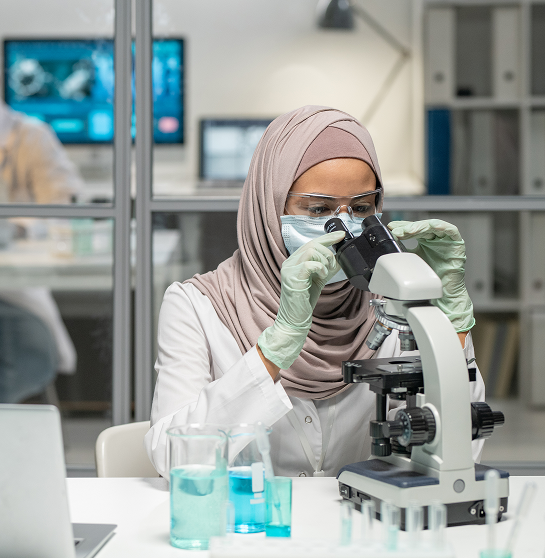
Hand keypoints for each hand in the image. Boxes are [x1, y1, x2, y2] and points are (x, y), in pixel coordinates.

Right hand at [258, 231, 343, 369]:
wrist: (294, 319)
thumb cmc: (304, 301)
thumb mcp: (318, 279)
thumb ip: (327, 267)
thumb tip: (340, 257)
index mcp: (294, 261)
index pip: (311, 243)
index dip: (328, 237)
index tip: (341, 235)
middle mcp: (289, 263)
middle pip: (312, 244)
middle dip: (327, 252)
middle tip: (332, 265)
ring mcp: (288, 270)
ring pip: (310, 251)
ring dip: (324, 260)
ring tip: (325, 273)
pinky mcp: (292, 278)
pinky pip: (309, 264)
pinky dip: (320, 268)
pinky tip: (322, 276)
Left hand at [387, 219, 474, 332]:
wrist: (442, 295)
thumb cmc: (429, 281)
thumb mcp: (410, 263)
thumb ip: (401, 254)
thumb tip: (386, 248)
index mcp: (424, 242)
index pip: (412, 229)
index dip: (402, 226)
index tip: (391, 227)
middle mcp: (435, 239)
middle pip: (421, 227)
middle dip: (408, 227)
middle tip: (397, 231)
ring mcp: (446, 240)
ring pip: (433, 227)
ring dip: (420, 227)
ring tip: (408, 231)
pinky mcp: (457, 244)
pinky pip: (452, 231)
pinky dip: (442, 226)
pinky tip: (433, 226)